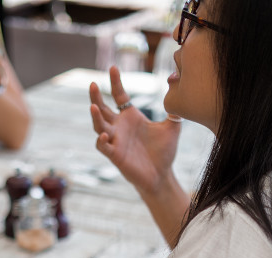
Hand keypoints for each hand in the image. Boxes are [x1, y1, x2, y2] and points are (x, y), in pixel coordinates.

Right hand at [89, 67, 180, 195]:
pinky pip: (103, 147)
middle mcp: (119, 127)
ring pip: (98, 126)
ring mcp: (115, 141)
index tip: (113, 68)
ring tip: (93, 106)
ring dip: (95, 117)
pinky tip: (104, 135)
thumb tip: (179, 88)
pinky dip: (101, 141)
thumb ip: (173, 109)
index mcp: (130, 117)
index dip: (115, 82)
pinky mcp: (115, 156)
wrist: (161, 175)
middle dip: (96, 96)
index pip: (118, 95)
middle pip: (102, 108)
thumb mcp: (172, 127)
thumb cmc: (164, 152)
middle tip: (92, 84)